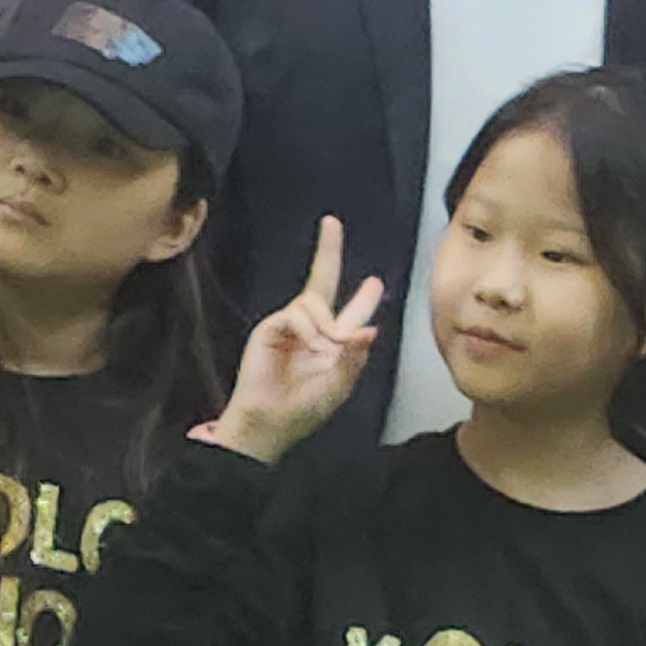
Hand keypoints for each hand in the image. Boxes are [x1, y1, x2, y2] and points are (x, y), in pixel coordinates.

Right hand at [202, 218, 384, 461]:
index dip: (363, 298)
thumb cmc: (305, 410)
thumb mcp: (339, 386)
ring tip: (324, 349)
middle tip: (332, 223)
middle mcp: (312, 329)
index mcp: (332, 344)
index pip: (350, 314)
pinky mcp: (270, 328)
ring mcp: (290, 326)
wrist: (270, 422)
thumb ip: (354, 358)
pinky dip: (308, 329)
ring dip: (326, 325)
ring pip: (314, 303)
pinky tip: (308, 346)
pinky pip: (296, 314)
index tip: (375, 282)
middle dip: (328, 251)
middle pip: (323, 283)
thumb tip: (369, 330)